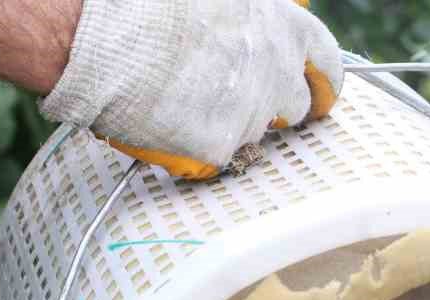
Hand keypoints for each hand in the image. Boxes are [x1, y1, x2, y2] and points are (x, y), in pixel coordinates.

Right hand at [40, 0, 343, 177]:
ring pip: (250, 133)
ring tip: (183, 101)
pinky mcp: (220, 148)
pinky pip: (213, 155)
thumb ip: (248, 18)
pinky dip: (193, 144)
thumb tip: (250, 31)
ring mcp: (251, 114)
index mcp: (283, 26)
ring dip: (227, 124)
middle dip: (274, 109)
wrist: (104, 35)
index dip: (322, 81)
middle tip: (238, 102)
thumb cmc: (150, 3)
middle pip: (294, 107)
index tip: (319, 94)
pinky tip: (164, 121)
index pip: (326, 63)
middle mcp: (276, 72)